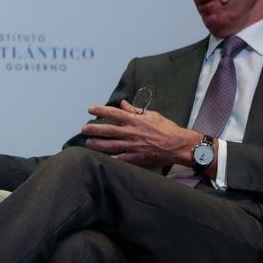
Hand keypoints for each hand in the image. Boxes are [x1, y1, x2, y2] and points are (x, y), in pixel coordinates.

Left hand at [81, 100, 202, 167]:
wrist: (179, 146)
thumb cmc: (167, 128)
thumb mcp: (152, 115)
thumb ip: (135, 110)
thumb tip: (123, 103)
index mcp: (135, 120)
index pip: (114, 113)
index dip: (100, 110)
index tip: (90, 109)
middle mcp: (132, 132)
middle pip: (108, 130)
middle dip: (93, 129)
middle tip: (83, 129)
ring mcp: (133, 146)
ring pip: (110, 145)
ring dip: (97, 144)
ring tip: (88, 143)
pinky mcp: (136, 157)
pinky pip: (120, 159)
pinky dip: (110, 159)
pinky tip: (101, 159)